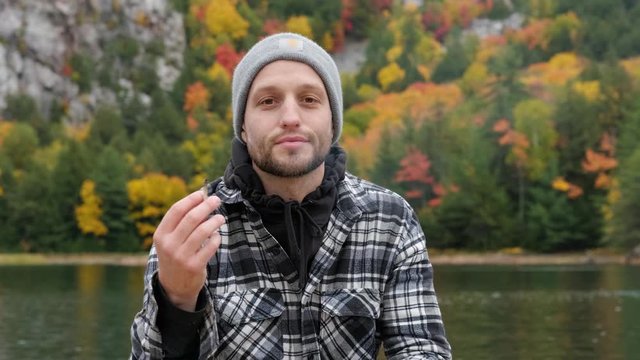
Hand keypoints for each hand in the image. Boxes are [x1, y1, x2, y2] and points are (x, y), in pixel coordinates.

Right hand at [154, 190, 224, 310]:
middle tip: (216, 200)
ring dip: (214, 221)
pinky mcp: (194, 266)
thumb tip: (202, 199)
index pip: (176, 210)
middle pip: (191, 218)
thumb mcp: (170, 240)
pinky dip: (216, 238)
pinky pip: (210, 246)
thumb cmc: (175, 254)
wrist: (174, 286)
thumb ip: (181, 222)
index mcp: (161, 235)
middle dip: (206, 206)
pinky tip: (217, 235)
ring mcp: (181, 256)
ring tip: (220, 218)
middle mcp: (169, 245)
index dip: (191, 200)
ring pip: (203, 231)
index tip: (202, 193)